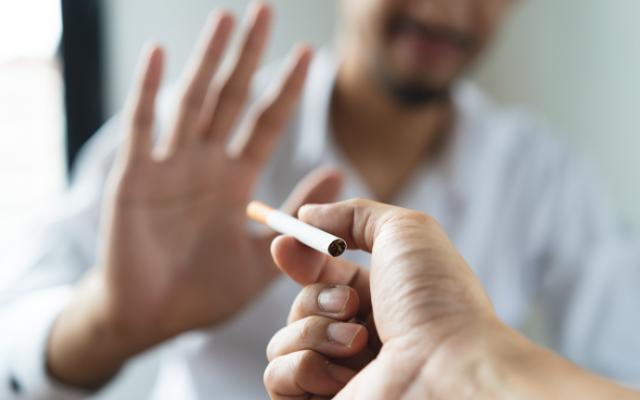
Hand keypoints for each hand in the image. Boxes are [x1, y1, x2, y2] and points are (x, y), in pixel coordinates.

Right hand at [47, 3, 342, 387]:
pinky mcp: (134, 177)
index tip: (307, 54)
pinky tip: (161, 55)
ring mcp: (170, 166)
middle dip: (248, 57)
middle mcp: (205, 164)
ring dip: (208, 59)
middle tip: (265, 12)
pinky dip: (149, 91)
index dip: (286, 90)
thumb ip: (296, 212)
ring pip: (192, 101)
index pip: (266, 123)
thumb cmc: (205, 290)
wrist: (154, 318)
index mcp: (235, 181)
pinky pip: (142, 127)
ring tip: (226, 19)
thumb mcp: (264, 255)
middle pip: (231, 98)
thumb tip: (339, 169)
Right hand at [264, 199, 496, 398]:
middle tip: (349, 304)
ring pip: (283, 340)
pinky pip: (277, 377)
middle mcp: (359, 337)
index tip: (283, 245)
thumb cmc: (434, 300)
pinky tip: (341, 375)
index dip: (301, 259)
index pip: (324, 276)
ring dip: (313, 331)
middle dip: (316, 297)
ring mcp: (339, 374)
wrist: (448, 368)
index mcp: (380, 299)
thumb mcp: (403, 231)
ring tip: (356, 342)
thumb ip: (353, 214)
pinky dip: (302, 367)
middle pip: (301, 306)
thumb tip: (307, 216)